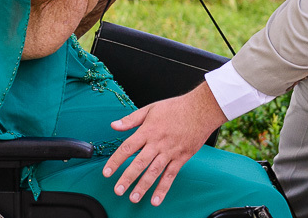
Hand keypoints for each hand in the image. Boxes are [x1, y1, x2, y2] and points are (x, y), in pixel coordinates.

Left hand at [103, 84, 225, 205]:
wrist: (201, 110)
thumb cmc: (175, 108)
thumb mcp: (150, 109)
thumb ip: (131, 119)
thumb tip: (114, 125)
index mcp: (147, 130)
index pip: (127, 147)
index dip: (116, 161)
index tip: (106, 173)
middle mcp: (157, 143)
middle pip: (139, 163)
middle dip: (127, 178)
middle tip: (118, 190)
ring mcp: (170, 151)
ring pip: (154, 172)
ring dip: (143, 186)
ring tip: (133, 198)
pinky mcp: (181, 158)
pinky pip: (171, 175)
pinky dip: (163, 188)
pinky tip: (156, 199)